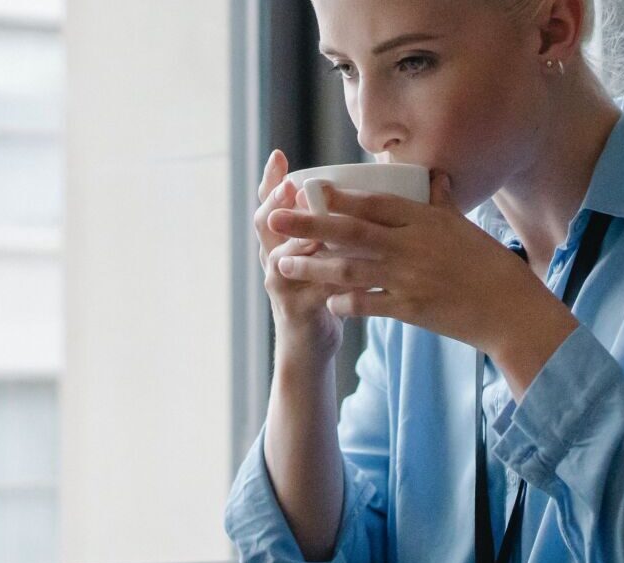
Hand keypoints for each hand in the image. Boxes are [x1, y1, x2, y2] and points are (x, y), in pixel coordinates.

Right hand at [254, 149, 346, 359]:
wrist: (309, 345)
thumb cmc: (321, 292)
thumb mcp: (320, 256)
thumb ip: (330, 228)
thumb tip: (357, 191)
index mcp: (280, 241)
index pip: (269, 204)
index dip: (270, 180)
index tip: (278, 156)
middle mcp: (274, 258)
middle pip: (266, 224)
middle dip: (276, 203)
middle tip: (290, 187)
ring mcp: (281, 284)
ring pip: (283, 257)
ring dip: (300, 241)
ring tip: (315, 227)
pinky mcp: (297, 309)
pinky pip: (313, 289)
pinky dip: (332, 279)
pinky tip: (351, 269)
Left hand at [264, 171, 574, 360]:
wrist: (512, 312)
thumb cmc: (493, 268)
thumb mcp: (467, 228)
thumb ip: (443, 203)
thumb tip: (434, 177)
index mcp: (426, 221)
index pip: (375, 203)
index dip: (340, 196)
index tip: (310, 189)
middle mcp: (413, 246)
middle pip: (351, 232)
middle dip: (309, 225)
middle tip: (275, 218)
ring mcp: (409, 279)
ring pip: (350, 270)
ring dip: (312, 267)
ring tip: (281, 264)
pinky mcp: (410, 311)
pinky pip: (368, 305)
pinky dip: (344, 302)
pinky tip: (325, 301)